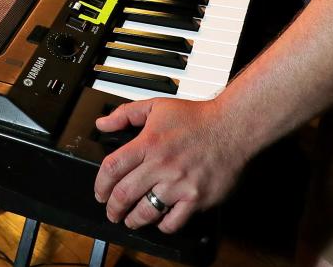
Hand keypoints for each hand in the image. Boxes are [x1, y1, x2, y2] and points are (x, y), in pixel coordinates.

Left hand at [93, 98, 247, 232]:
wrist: (233, 127)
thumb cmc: (197, 118)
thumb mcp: (157, 107)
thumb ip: (126, 114)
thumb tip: (102, 124)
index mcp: (149, 143)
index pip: (111, 169)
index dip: (100, 185)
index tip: (100, 192)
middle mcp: (161, 165)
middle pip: (123, 195)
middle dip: (113, 208)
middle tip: (112, 211)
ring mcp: (179, 184)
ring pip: (145, 212)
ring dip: (132, 220)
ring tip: (131, 219)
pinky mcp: (196, 198)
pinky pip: (172, 222)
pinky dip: (162, 224)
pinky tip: (160, 218)